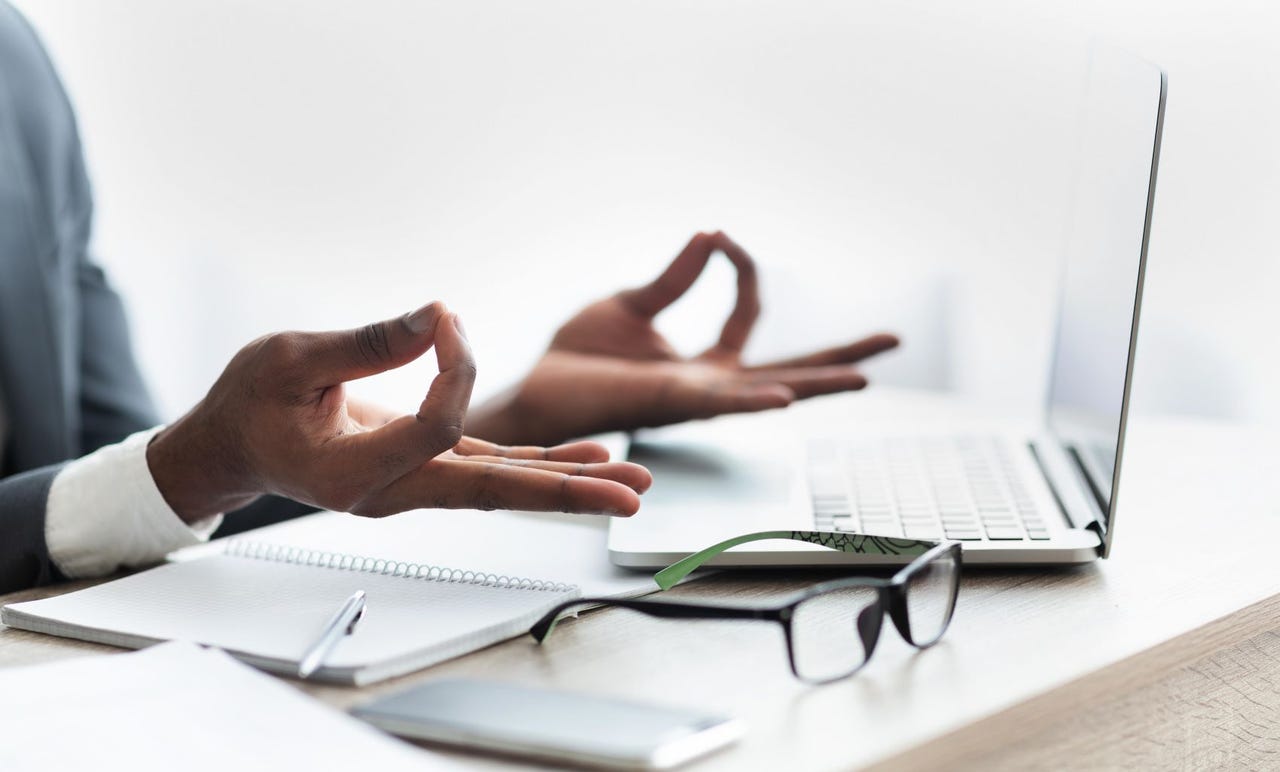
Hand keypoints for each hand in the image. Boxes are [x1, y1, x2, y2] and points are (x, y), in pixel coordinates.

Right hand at [147, 302, 651, 524]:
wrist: (234, 446)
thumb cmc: (250, 403)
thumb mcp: (289, 358)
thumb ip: (366, 341)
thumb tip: (437, 314)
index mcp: (353, 474)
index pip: (434, 429)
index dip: (454, 368)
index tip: (445, 320)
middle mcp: (394, 491)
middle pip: (493, 494)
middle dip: (564, 493)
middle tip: (629, 498)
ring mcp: (416, 484)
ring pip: (503, 488)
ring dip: (569, 484)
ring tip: (633, 486)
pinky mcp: (428, 467)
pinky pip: (494, 470)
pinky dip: (541, 466)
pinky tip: (588, 461)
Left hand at [469, 232, 898, 445]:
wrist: (539, 390)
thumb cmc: (579, 356)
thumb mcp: (632, 306)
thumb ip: (675, 278)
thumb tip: (712, 234)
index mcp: (702, 362)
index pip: (747, 312)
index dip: (742, 269)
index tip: (723, 237)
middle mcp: (710, 385)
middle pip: (790, 367)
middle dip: (840, 356)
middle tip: (891, 341)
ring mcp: (697, 399)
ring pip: (771, 391)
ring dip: (818, 384)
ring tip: (865, 379)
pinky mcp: (672, 406)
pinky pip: (722, 404)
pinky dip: (755, 401)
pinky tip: (788, 397)